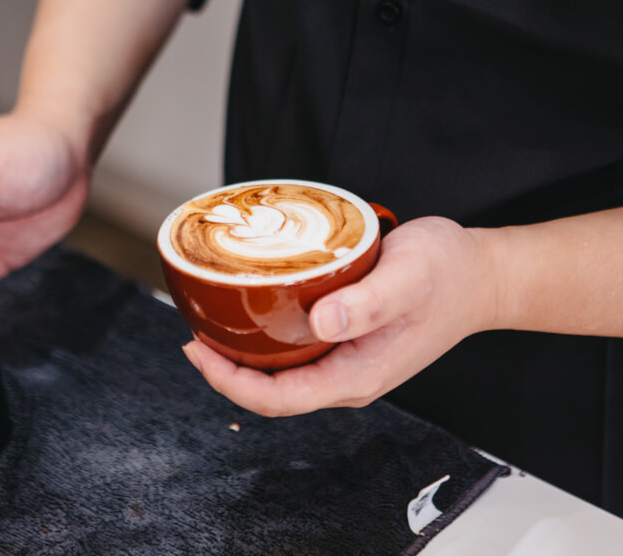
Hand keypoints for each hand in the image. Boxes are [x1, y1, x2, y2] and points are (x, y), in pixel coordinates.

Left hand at [182, 217, 498, 416]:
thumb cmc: (448, 275)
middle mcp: (348, 378)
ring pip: (281, 375)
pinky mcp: (348, 344)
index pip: (278, 399)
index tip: (198, 350)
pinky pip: (295, 355)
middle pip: (271, 392)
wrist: (481, 277)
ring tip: (212, 325)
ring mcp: (348, 364)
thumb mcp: (410, 278)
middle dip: (225, 371)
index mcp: (357, 375)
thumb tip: (322, 324)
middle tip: (194, 332)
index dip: (229, 382)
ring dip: (242, 357)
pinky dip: (265, 341)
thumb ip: (368, 303)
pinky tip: (252, 315)